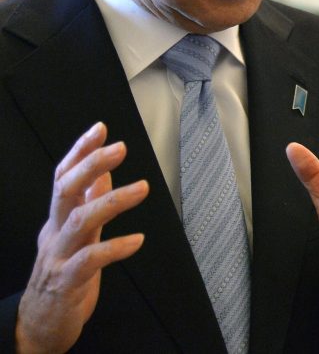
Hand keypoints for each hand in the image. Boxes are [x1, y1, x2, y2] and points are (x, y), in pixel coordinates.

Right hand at [16, 122, 148, 353]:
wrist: (41, 326)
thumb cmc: (65, 275)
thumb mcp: (79, 236)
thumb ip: (89, 205)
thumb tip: (104, 174)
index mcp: (57, 220)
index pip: (63, 178)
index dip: (80, 152)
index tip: (100, 128)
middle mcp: (55, 234)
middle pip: (65, 191)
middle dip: (91, 165)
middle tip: (120, 147)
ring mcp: (58, 257)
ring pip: (79, 221)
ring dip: (112, 201)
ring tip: (143, 187)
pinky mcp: (67, 283)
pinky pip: (90, 260)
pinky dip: (115, 248)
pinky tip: (138, 241)